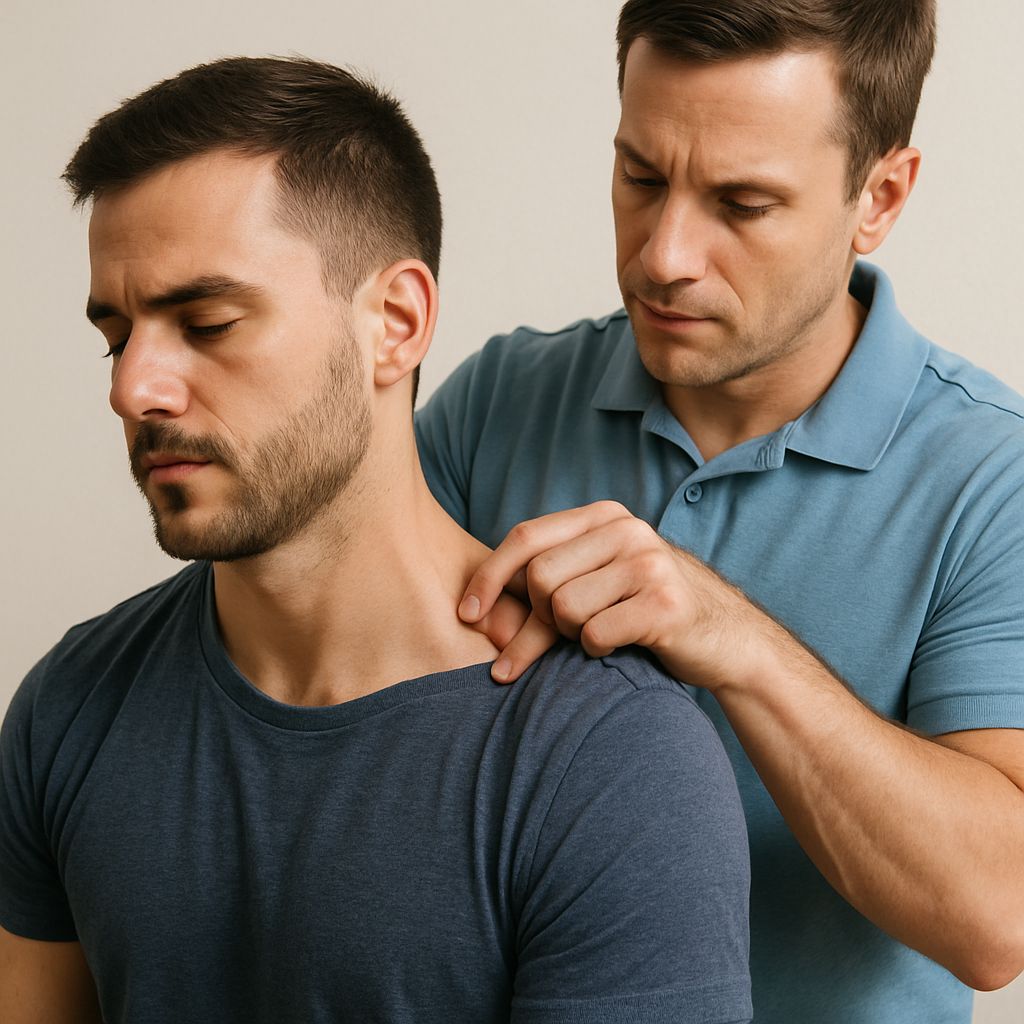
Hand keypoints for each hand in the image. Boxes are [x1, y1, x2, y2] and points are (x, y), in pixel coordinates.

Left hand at [459, 501, 763, 685]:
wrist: (723, 638)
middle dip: (535, 621)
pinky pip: (594, 634)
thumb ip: (551, 573)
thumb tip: (473, 607)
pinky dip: (597, 649)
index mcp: (603, 516)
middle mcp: (626, 529)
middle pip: (539, 578)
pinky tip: (620, 645)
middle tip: (557, 638)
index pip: (526, 538)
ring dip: (569, 636)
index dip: (488, 577)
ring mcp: (648, 562)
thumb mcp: (599, 576)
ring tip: (597, 634)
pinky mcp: (664, 602)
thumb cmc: (643, 610)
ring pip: (563, 608)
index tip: (466, 615)